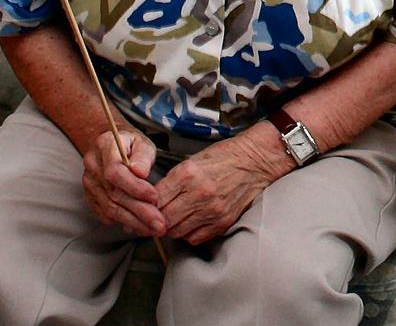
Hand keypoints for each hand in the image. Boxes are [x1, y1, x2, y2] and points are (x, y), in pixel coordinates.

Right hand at [81, 127, 163, 236]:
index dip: (135, 187)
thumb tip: (141, 172)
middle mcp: (92, 165)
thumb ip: (143, 156)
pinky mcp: (89, 195)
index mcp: (105, 145)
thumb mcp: (143, 142)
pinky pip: (104, 213)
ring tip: (152, 228)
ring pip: (109, 207)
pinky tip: (138, 225)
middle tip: (159, 223)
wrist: (112, 144)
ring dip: (133, 221)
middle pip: (114, 194)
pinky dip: (122, 221)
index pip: (115, 172)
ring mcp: (88, 181)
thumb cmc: (131, 143)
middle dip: (139, 211)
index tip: (154, 197)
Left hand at [155, 133, 281, 245]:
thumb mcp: (192, 161)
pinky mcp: (222, 222)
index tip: (139, 208)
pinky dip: (187, 234)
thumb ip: (172, 182)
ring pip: (176, 232)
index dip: (143, 207)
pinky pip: (194, 238)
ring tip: (169, 220)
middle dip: (153, 221)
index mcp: (188, 174)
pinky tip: (188, 223)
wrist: (255, 161)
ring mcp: (212, 210)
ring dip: (169, 228)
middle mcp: (199, 194)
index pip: (155, 200)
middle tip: (149, 219)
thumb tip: (151, 201)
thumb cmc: (223, 157)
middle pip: (163, 220)